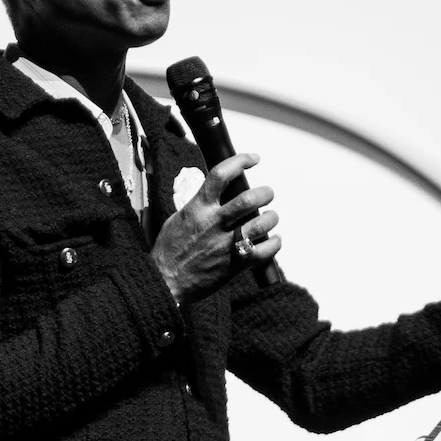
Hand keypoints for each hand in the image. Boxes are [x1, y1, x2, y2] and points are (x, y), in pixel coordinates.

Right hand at [152, 153, 276, 305]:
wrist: (165, 282)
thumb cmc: (170, 250)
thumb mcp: (179, 218)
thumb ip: (199, 205)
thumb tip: (215, 193)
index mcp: (198, 208)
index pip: (220, 175)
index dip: (240, 161)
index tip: (254, 159)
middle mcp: (213, 223)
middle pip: (248, 199)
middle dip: (265, 193)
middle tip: (268, 193)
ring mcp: (225, 244)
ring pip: (260, 224)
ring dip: (272, 218)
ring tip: (271, 217)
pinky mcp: (235, 264)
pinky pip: (264, 251)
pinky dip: (274, 244)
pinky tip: (274, 240)